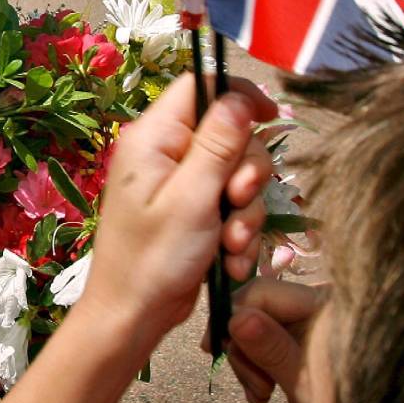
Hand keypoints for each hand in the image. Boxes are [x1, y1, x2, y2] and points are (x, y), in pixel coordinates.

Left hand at [82, 73, 276, 342]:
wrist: (133, 316)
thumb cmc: (153, 258)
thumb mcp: (192, 198)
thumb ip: (218, 144)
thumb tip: (239, 96)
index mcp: (153, 138)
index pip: (200, 87)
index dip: (238, 95)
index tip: (270, 117)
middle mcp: (165, 152)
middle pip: (229, 132)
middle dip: (245, 173)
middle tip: (237, 203)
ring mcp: (179, 182)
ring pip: (237, 172)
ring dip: (245, 210)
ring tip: (232, 244)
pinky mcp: (193, 209)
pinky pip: (231, 204)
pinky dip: (237, 230)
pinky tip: (230, 259)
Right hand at [202, 277, 322, 402]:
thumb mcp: (306, 386)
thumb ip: (273, 350)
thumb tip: (237, 319)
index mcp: (325, 304)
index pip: (263, 293)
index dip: (233, 317)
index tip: (215, 350)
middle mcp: (315, 304)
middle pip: (254, 308)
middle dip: (243, 347)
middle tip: (256, 388)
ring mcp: (307, 320)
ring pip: (252, 327)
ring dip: (248, 362)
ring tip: (261, 394)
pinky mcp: (300, 337)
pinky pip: (262, 339)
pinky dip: (256, 365)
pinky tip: (263, 393)